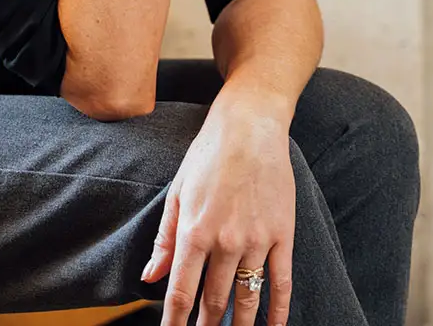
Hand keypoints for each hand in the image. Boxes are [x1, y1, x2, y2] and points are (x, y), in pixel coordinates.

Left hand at [141, 91, 294, 325]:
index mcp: (195, 230)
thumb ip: (165, 238)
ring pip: (247, 299)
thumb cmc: (208, 154)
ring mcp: (257, 240)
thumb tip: (150, 276)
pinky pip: (281, 282)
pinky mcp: (283, 234)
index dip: (175, 321)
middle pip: (214, 301)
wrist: (249, 126)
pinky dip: (278, 311)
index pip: (182, 291)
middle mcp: (226, 241)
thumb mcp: (178, 190)